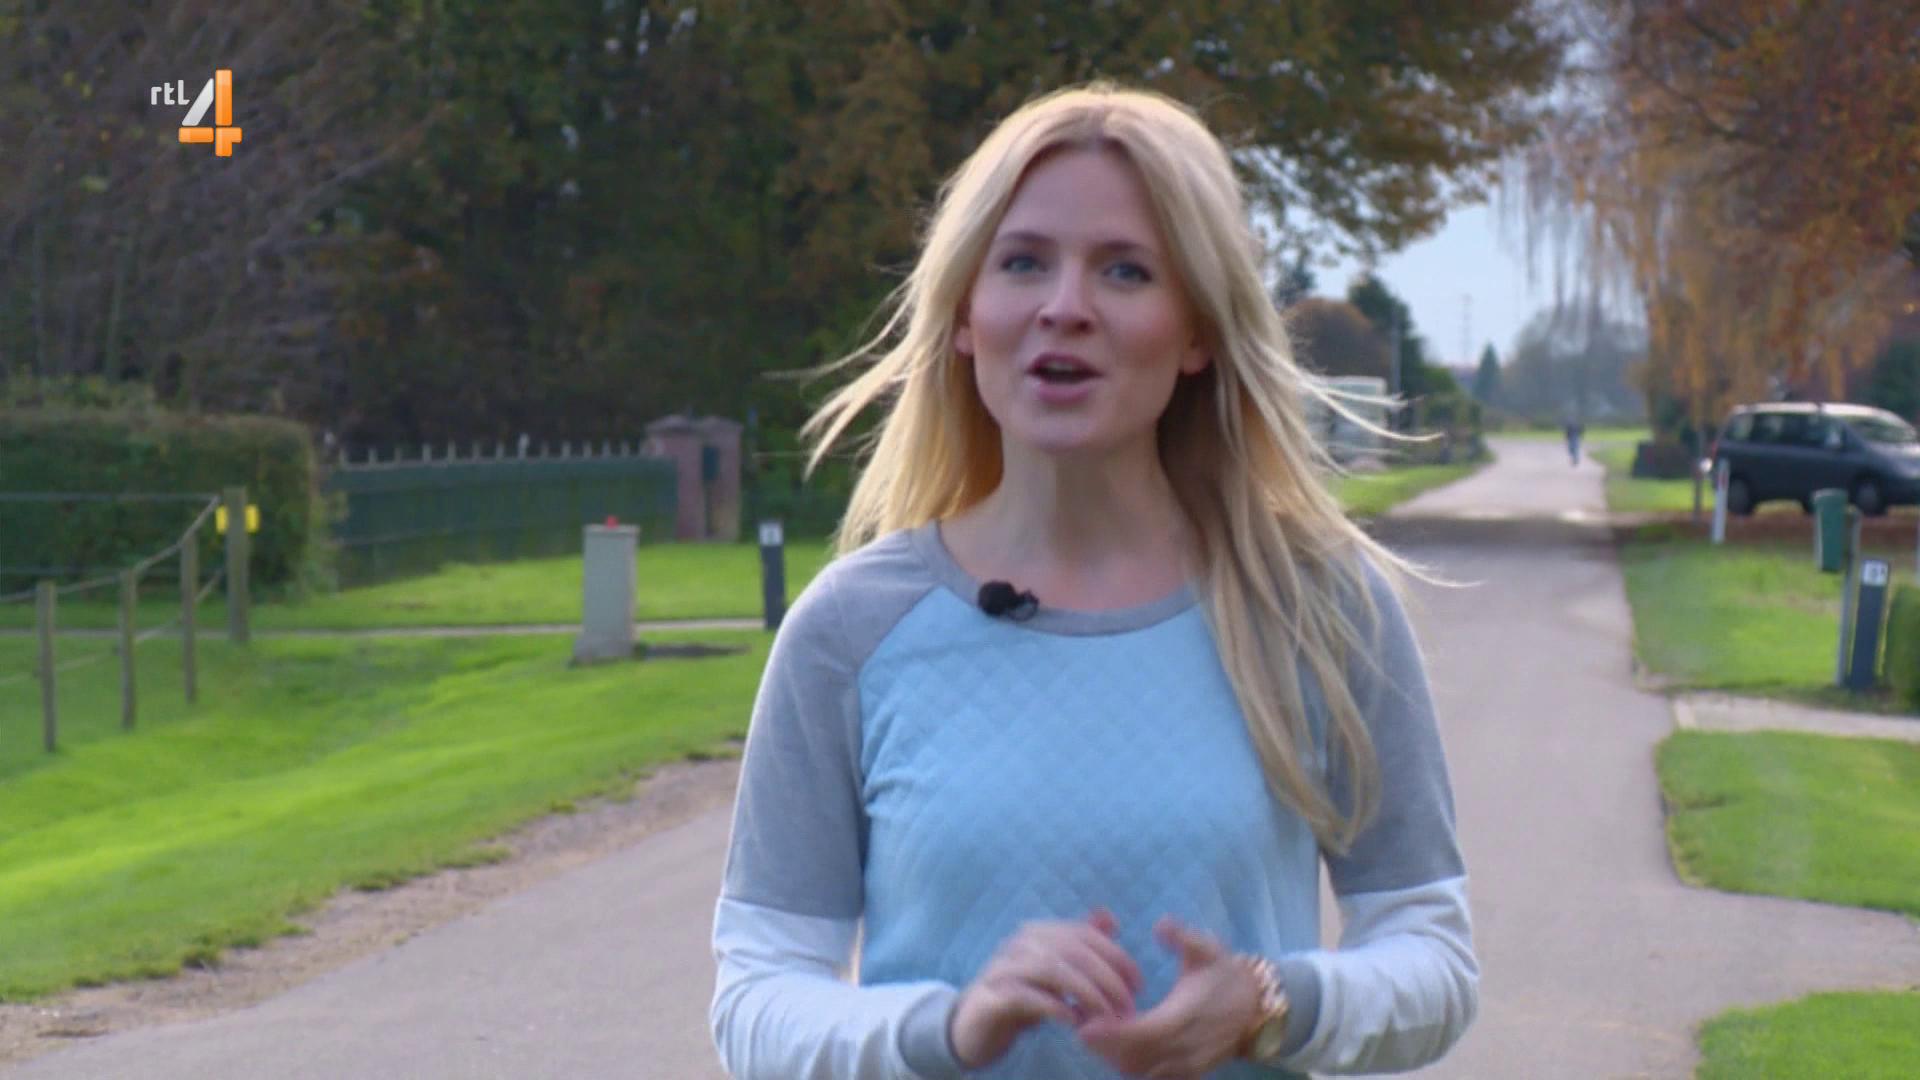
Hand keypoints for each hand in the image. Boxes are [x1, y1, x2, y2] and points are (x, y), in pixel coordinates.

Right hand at [949, 908, 1143, 1069]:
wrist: (973, 1027)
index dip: (1116, 957)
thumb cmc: (1021, 997)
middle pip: (1072, 950)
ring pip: (1053, 970)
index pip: (1085, 934)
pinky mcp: (991, 997)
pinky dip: (1055, 1006)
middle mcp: (1019, 943)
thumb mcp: (1055, 971)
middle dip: (1107, 979)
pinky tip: (1074, 1021)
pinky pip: (1027, 996)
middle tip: (1127, 1007)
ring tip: (1106, 1016)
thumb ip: (1079, 945)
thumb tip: (1108, 917)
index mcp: (1038, 932)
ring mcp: (1002, 968)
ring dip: (1087, 993)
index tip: (1138, 984)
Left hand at [1075, 917, 1261, 1079]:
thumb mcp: (1208, 948)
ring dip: (1114, 1058)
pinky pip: (1152, 1078)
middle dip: (1104, 1046)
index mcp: (1185, 1016)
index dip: (1111, 1033)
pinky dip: (1131, 1067)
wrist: (1256, 1008)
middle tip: (1080, 1025)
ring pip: (1140, 1072)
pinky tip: (1116, 1048)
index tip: (1085, 1024)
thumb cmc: (1225, 974)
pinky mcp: (1188, 1074)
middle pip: (1134, 1059)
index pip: (1142, 1033)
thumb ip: (1183, 937)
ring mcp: (1187, 1065)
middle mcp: (1185, 1047)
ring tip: (1094, 1034)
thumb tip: (1161, 925)